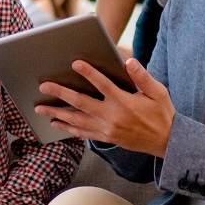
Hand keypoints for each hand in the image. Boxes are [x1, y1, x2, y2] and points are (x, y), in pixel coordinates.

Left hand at [36, 58, 174, 156]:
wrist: (165, 142)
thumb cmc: (161, 112)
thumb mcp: (157, 92)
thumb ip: (142, 76)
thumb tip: (129, 62)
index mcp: (125, 102)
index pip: (103, 84)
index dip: (88, 73)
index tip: (75, 63)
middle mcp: (112, 117)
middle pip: (81, 102)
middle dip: (61, 93)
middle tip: (44, 85)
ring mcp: (107, 129)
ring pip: (76, 120)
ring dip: (57, 113)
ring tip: (40, 107)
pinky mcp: (106, 137)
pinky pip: (82, 133)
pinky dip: (67, 128)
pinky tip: (55, 123)